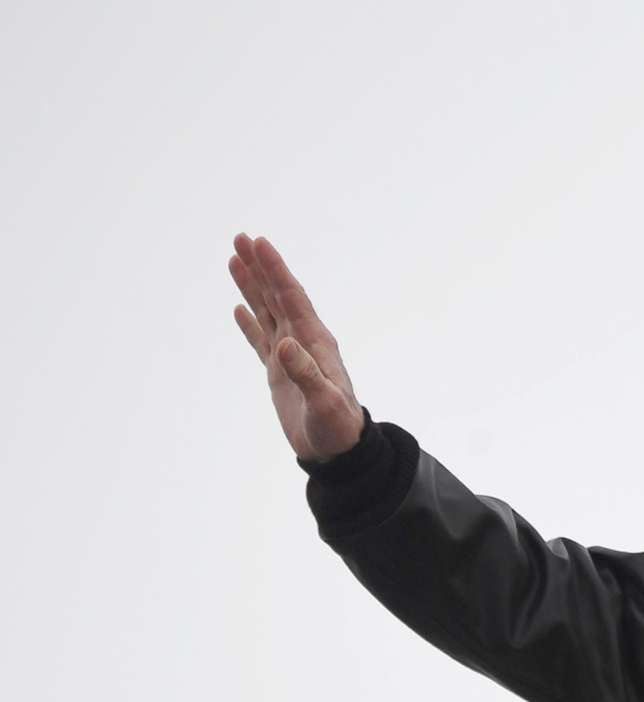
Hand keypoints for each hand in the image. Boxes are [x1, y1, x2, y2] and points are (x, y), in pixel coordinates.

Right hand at [230, 233, 365, 460]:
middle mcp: (303, 343)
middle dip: (261, 268)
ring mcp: (291, 356)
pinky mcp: (280, 373)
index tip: (260, 243)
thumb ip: (307, 374)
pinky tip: (239, 308)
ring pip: (267, 312)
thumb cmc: (337, 428)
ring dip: (252, 287)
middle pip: (278, 297)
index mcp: (315, 343)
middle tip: (241, 238)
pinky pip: (261, 339)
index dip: (276, 271)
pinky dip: (250, 323)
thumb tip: (285, 345)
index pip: (292, 299)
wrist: (339, 452)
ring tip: (234, 259)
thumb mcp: (324, 402)